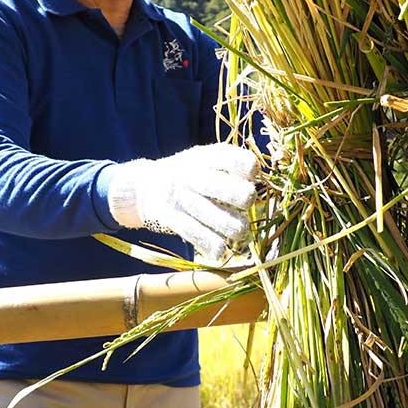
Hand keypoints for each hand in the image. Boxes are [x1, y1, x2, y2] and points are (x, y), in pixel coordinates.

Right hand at [108, 143, 258, 260]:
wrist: (145, 186)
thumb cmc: (190, 173)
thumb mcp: (208, 160)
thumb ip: (234, 165)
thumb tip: (261, 178)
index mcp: (208, 157)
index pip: (238, 160)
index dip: (250, 170)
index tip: (249, 176)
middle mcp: (194, 174)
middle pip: (232, 191)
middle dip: (245, 199)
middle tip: (245, 203)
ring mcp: (181, 197)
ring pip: (219, 218)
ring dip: (235, 228)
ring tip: (239, 230)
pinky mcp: (170, 217)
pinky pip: (197, 234)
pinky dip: (213, 245)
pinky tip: (220, 250)